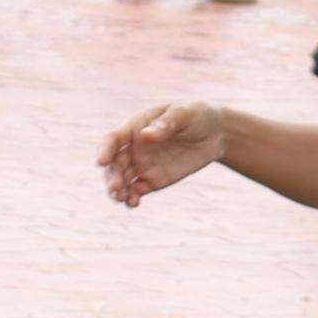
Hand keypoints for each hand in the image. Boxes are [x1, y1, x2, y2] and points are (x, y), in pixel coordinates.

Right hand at [99, 103, 226, 205]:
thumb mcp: (184, 114)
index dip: (105, 150)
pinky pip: (136, 191)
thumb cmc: (196, 115)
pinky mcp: (153, 181)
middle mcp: (134, 148)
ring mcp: (142, 165)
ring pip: (122, 180)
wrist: (215, 133)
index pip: (113, 139)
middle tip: (116, 188)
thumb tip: (145, 135)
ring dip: (117, 190)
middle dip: (112, 176)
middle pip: (115, 164)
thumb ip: (165, 125)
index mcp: (136, 127)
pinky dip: (131, 198)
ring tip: (122, 198)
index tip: (101, 162)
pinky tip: (134, 203)